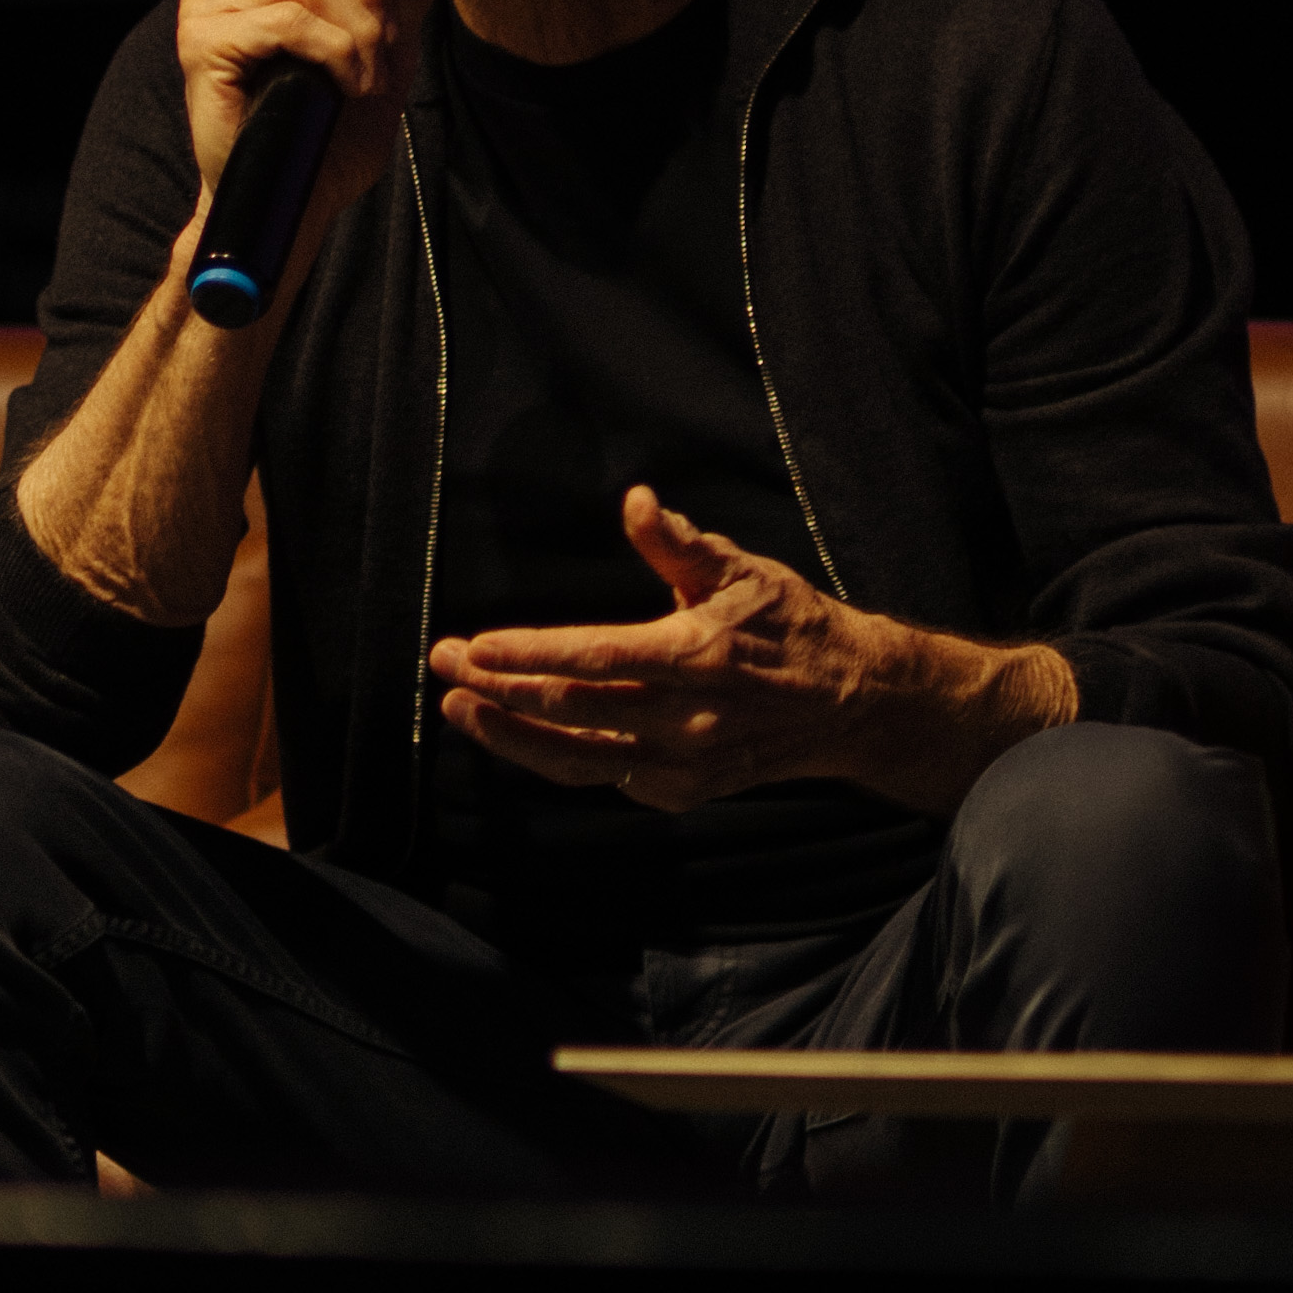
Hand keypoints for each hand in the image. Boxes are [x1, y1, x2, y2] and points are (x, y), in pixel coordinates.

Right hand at [177, 0, 441, 218]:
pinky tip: (345, 88)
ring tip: (368, 81)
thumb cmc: (331, 134)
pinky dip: (335, 52)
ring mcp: (206, 11)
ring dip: (359, 32)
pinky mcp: (203, 46)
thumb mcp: (384, 49)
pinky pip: (288, 20)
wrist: (293, 203)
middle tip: (384, 52)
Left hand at [428, 487, 1077, 816]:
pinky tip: (516, 735)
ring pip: (575, 757)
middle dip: (497, 688)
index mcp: (693, 657)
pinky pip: (604, 777)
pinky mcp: (681, 792)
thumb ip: (678, 543)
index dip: (526, 653)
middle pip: (568, 710)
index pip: (590, 658)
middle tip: (442, 663)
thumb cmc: (789, 624)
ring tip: (459, 706)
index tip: (472, 644)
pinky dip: (556, 757)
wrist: (850, 702)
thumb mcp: (741, 569)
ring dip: (509, 735)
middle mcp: (682, 719)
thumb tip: (636, 500)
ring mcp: (681, 764)